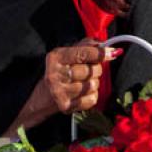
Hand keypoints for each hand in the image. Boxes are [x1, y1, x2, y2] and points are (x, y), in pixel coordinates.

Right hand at [4, 42, 119, 136]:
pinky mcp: (65, 106)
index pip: (83, 53)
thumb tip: (104, 45)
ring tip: (84, 82)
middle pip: (91, 70)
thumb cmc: (57, 72)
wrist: (39, 98)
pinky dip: (92, 96)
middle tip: (91, 70)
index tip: (112, 52)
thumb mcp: (65, 54)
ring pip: (93, 85)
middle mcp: (55, 74)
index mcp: (55, 57)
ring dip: (94, 83)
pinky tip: (83, 93)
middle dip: (96, 70)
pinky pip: (91, 99)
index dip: (100, 53)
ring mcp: (59, 92)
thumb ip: (84, 46)